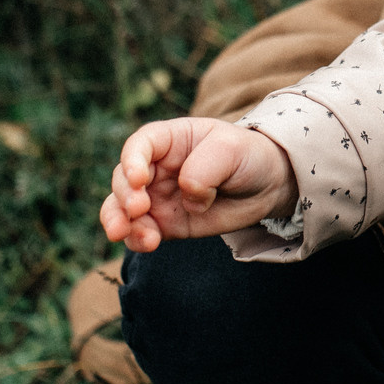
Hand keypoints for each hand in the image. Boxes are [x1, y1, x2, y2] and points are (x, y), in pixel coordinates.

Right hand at [101, 117, 298, 251]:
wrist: (266, 186)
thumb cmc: (246, 156)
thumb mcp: (231, 150)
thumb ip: (205, 168)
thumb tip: (187, 195)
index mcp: (168, 140)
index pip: (139, 145)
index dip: (132, 161)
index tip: (138, 180)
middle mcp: (155, 168)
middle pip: (123, 179)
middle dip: (124, 195)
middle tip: (139, 208)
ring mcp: (156, 198)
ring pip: (121, 209)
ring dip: (117, 221)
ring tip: (126, 233)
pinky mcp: (164, 224)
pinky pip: (139, 232)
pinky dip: (136, 239)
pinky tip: (147, 243)